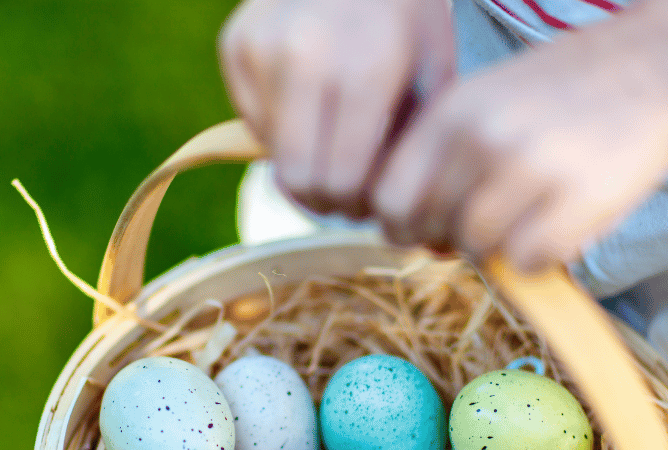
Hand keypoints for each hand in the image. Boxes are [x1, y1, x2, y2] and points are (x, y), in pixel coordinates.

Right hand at [219, 0, 454, 217]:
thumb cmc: (404, 11)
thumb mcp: (433, 69)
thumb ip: (410, 143)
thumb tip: (386, 211)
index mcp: (366, 69)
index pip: (341, 182)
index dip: (355, 205)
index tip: (367, 200)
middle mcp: (306, 57)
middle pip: (299, 180)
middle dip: (323, 197)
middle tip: (344, 191)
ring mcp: (262, 48)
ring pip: (272, 154)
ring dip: (300, 160)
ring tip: (329, 140)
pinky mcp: (235, 44)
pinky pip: (253, 120)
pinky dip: (279, 126)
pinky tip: (306, 101)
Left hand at [371, 23, 667, 270]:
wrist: (660, 62)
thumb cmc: (566, 92)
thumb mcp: (486, 100)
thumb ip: (442, 155)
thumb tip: (408, 228)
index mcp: (450, 110)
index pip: (387, 197)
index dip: (403, 224)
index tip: (428, 227)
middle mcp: (481, 137)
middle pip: (427, 230)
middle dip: (448, 240)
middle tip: (484, 228)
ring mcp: (530, 168)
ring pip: (477, 249)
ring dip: (497, 250)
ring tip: (527, 221)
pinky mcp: (579, 199)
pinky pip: (528, 262)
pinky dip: (539, 259)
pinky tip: (558, 228)